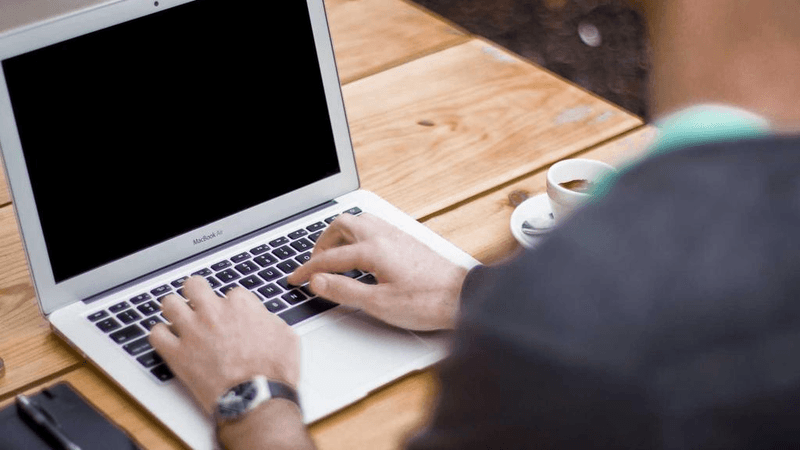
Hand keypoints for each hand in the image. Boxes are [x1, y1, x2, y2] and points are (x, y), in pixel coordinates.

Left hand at [149, 276, 299, 414]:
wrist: (257, 399)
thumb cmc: (273, 372)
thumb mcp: (286, 337)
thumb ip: (270, 320)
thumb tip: (263, 318)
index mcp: (240, 306)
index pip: (231, 292)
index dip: (231, 305)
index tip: (232, 316)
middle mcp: (213, 313)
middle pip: (194, 285)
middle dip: (196, 292)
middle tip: (198, 302)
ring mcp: (193, 332)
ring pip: (169, 303)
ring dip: (174, 309)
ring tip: (178, 317)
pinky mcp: (177, 354)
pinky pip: (156, 334)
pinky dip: (160, 336)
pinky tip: (168, 340)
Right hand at [287, 213, 467, 330]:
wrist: (463, 297)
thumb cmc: (427, 302)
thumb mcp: (379, 304)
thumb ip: (344, 291)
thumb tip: (318, 282)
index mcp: (373, 250)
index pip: (330, 258)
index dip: (308, 270)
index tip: (295, 279)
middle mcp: (384, 235)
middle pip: (342, 225)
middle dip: (322, 243)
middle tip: (314, 264)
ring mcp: (397, 235)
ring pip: (359, 221)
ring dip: (340, 235)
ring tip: (333, 256)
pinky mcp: (407, 240)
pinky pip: (373, 226)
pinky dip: (357, 235)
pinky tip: (360, 253)